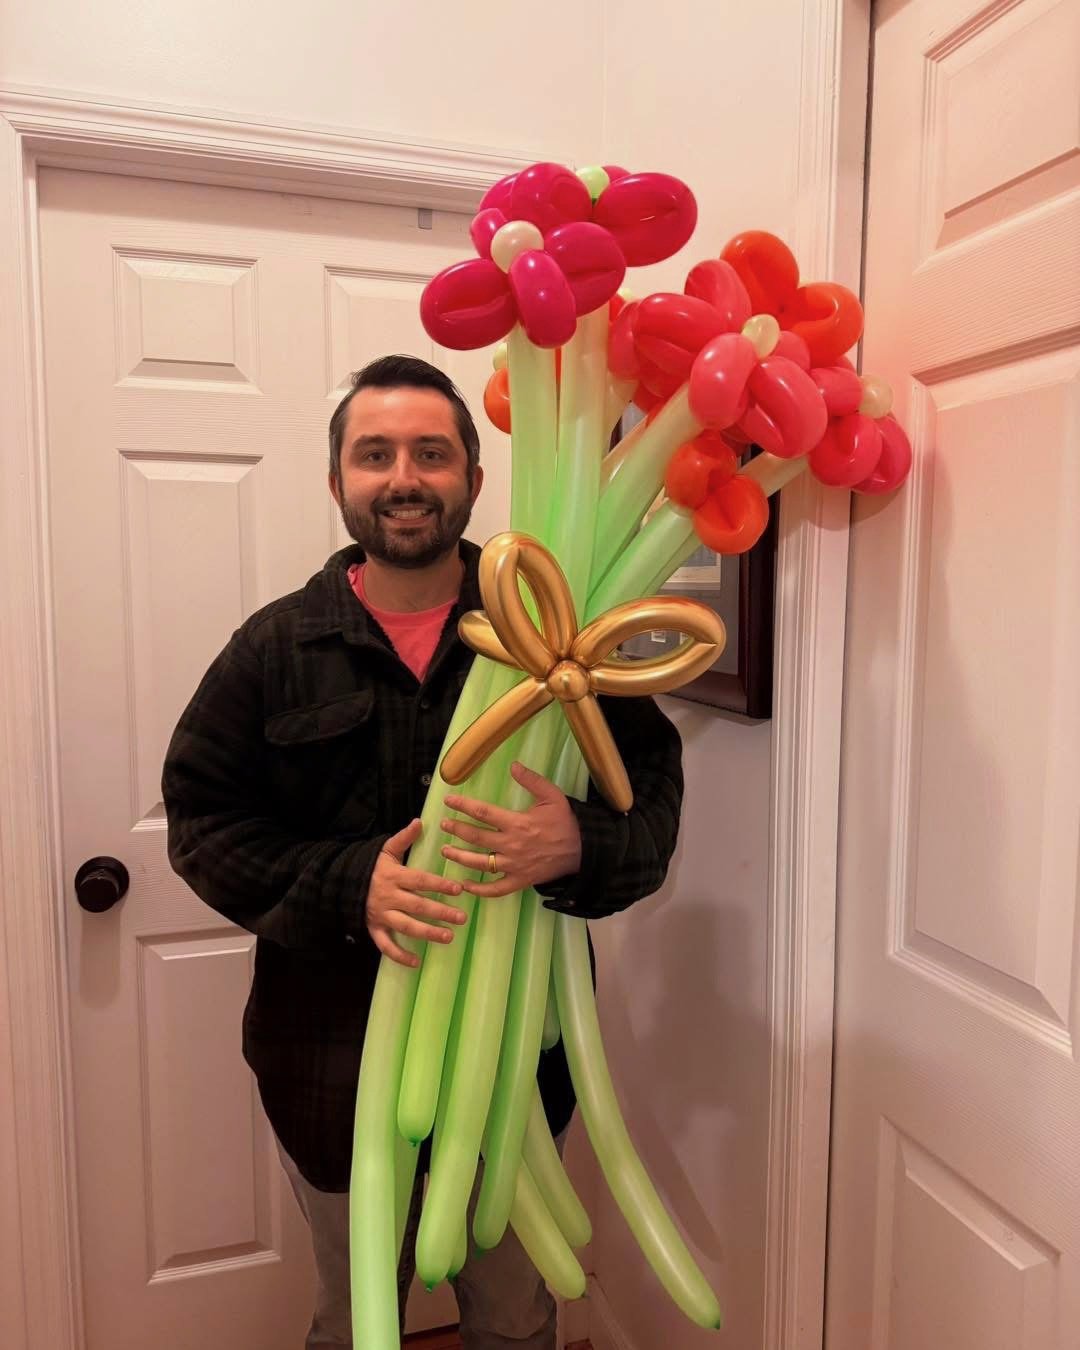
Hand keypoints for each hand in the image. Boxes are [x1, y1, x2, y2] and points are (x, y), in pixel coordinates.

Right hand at [366, 819, 467, 967]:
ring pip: (406, 926)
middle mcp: (389, 897)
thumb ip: (404, 838)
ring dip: (427, 933)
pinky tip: (416, 962)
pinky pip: (386, 945)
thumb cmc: (371, 867)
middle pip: (418, 906)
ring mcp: (381, 915)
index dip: (439, 885)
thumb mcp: (385, 850)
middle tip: (461, 918)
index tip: (458, 889)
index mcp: (394, 877)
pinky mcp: (374, 928)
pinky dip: (399, 955)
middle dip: (440, 912)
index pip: (420, 881)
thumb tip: (420, 821)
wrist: (341, 882)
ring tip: (448, 937)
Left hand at [440, 762, 582, 898]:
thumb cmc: (566, 822)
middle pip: (476, 838)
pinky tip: (466, 885)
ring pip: (481, 863)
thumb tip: (513, 765)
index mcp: (517, 823)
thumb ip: (532, 780)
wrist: (584, 850)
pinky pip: (496, 889)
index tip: (448, 801)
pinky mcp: (520, 880)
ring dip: (460, 857)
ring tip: (446, 851)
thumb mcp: (552, 796)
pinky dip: (480, 889)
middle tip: (443, 825)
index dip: (463, 806)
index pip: (483, 813)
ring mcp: (514, 865)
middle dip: (457, 830)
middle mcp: (512, 845)